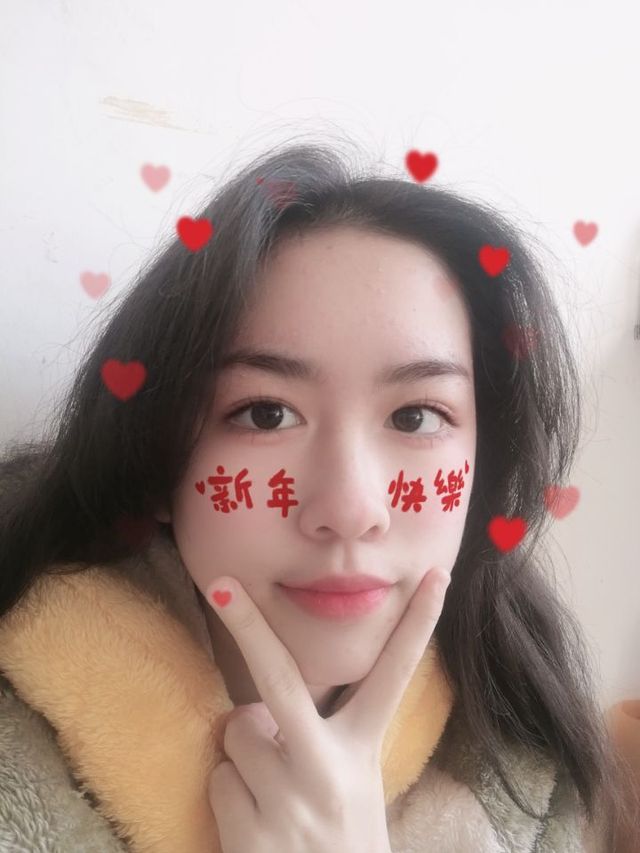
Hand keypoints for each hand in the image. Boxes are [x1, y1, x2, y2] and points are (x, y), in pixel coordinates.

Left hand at [206, 567, 451, 852]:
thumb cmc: (340, 838)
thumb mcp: (350, 785)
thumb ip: (317, 738)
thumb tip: (251, 710)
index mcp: (363, 753)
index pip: (394, 677)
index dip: (418, 625)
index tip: (435, 576)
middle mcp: (329, 771)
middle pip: (280, 680)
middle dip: (249, 625)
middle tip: (222, 584)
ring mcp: (289, 802)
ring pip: (238, 733)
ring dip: (245, 753)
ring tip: (273, 791)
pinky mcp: (253, 834)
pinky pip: (220, 778)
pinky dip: (231, 792)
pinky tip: (258, 823)